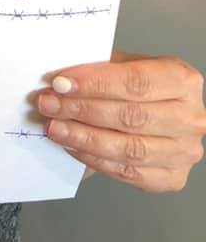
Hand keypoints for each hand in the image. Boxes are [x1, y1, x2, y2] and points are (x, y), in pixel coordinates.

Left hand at [36, 51, 205, 191]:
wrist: (164, 109)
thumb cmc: (140, 83)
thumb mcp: (125, 63)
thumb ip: (98, 69)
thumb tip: (59, 82)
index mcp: (183, 80)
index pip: (136, 82)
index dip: (95, 84)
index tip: (61, 83)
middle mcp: (191, 118)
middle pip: (131, 117)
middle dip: (82, 110)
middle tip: (48, 105)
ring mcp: (185, 151)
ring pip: (128, 149)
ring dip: (83, 138)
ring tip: (54, 128)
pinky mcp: (173, 178)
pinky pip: (129, 173)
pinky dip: (95, 160)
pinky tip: (72, 147)